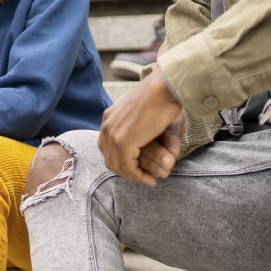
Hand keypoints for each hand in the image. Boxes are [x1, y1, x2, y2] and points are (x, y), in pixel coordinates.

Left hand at [99, 68, 184, 185]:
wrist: (164, 89)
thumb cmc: (160, 98)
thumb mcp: (141, 112)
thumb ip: (135, 125)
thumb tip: (141, 139)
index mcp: (109, 117)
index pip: (107, 147)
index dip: (120, 160)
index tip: (136, 168)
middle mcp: (106, 125)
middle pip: (109, 158)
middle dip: (126, 171)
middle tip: (143, 178)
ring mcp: (113, 134)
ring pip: (117, 165)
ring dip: (133, 176)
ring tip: (148, 181)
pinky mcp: (124, 142)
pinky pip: (128, 166)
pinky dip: (139, 176)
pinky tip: (150, 179)